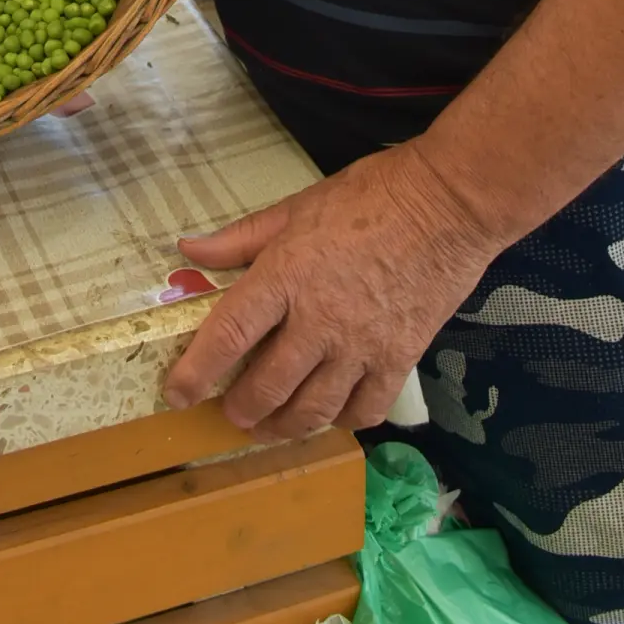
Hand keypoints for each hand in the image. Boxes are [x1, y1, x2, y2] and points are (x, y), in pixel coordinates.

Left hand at [163, 144, 497, 441]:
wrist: (446, 205)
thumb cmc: (367, 197)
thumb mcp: (295, 207)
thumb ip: (240, 239)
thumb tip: (188, 250)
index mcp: (285, 277)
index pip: (228, 335)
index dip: (195, 372)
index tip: (177, 394)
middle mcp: (318, 321)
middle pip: (267, 387)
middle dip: (240, 409)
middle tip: (230, 411)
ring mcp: (361, 347)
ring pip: (313, 410)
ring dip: (283, 426)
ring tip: (269, 426)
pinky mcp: (399, 360)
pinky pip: (364, 410)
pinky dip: (342, 421)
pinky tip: (330, 415)